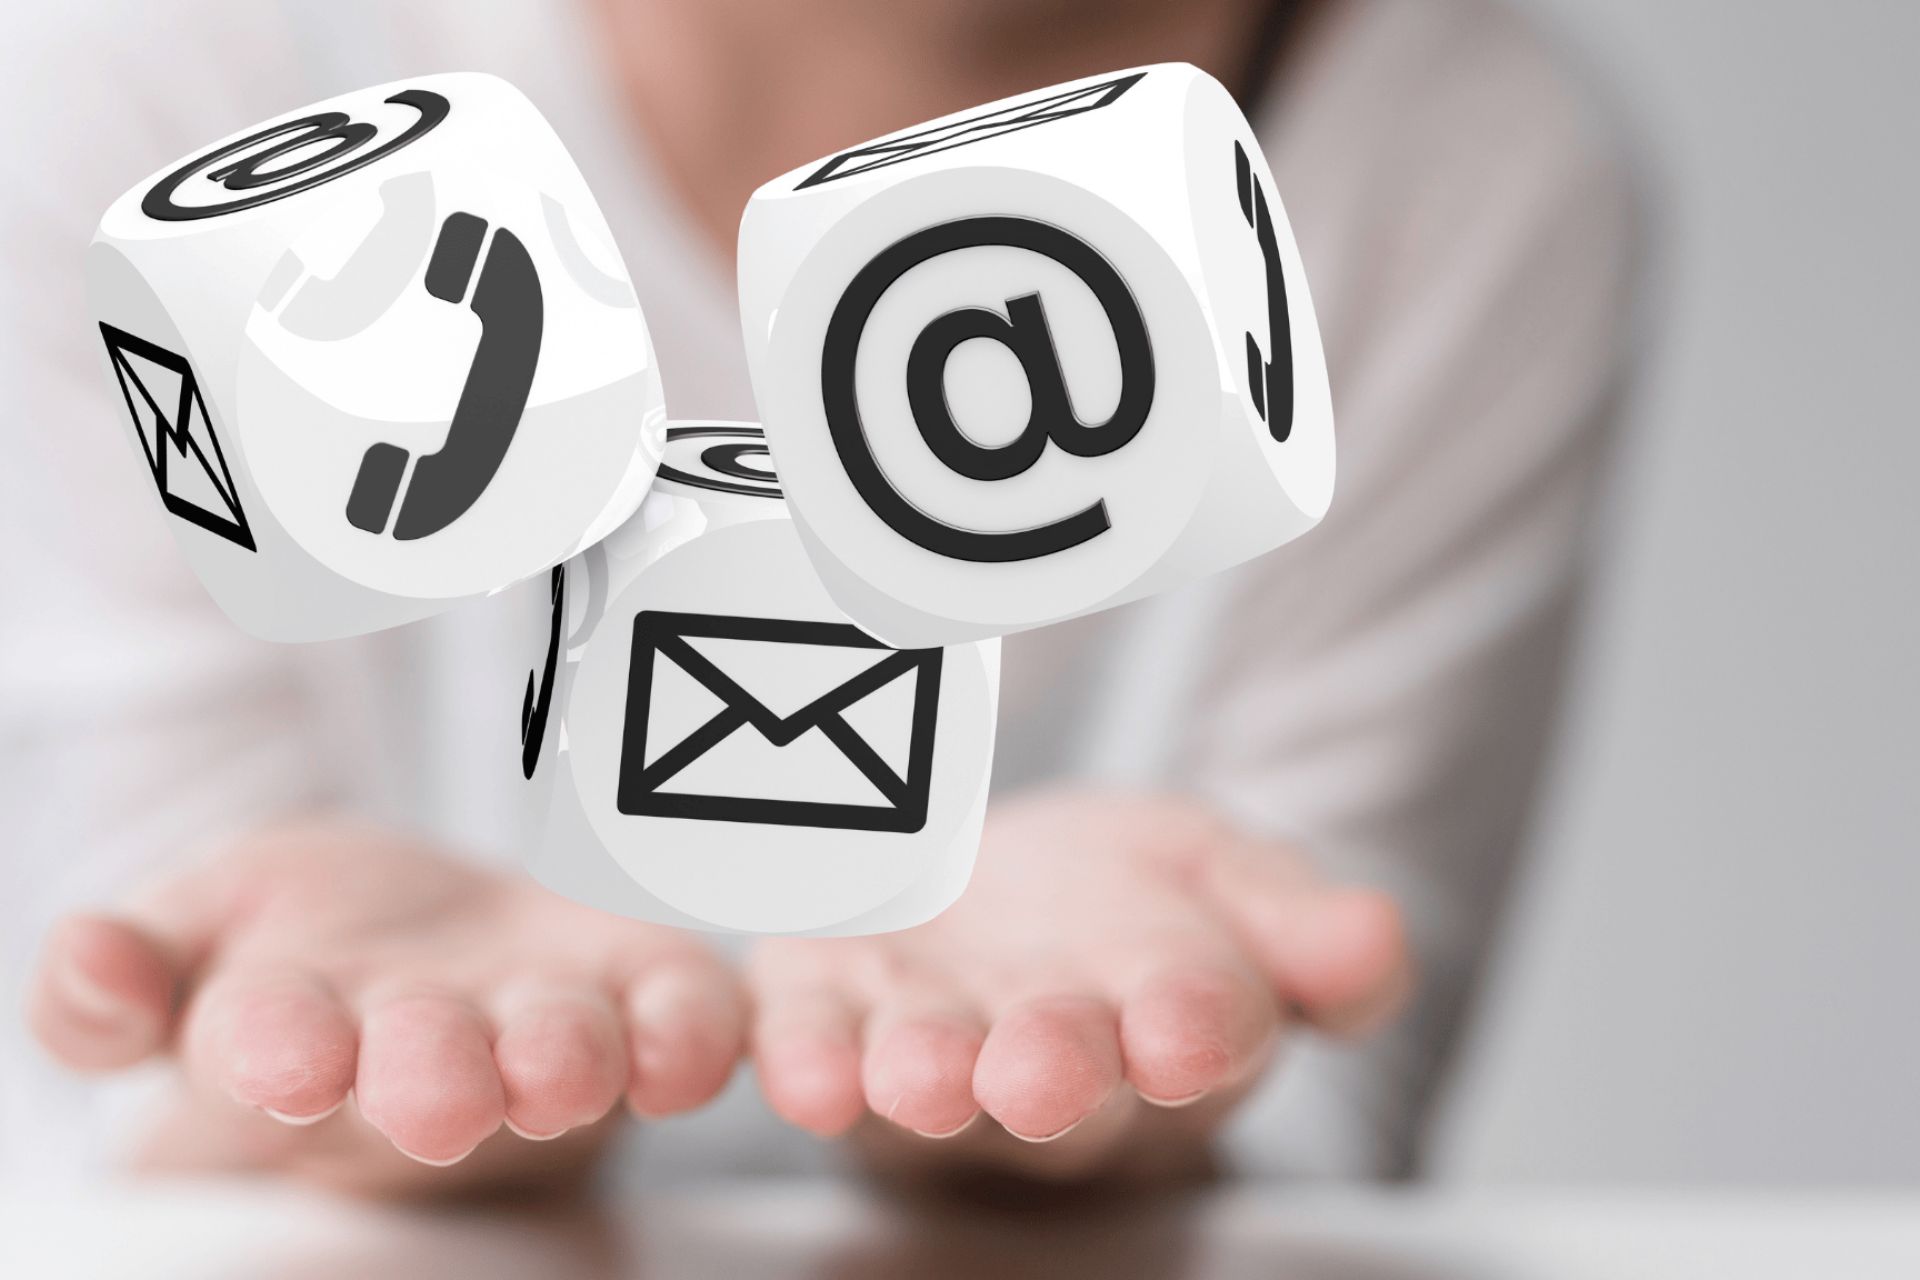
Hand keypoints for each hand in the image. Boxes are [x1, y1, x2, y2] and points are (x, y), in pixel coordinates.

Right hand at [28, 819, 744, 1196]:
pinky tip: (716, 1048)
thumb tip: (84, 963)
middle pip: (434, 1071)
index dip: (280, 1052)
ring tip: (559, 1063)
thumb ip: (126, 966)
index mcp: (303, 1041)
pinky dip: (705, 1034)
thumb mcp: (200, 926)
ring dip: (563, 1058)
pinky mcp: (651, 990)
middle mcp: (436, 1057)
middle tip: (437, 1083)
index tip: (288, 1055)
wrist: (440, 936)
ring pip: (564, 1054)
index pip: (278, 1050)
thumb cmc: (309, 947)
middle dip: (434, 1074)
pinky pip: (690, 1020)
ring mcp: (553, 1029)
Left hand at [745, 790, 1409, 1182]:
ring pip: (929, 1076)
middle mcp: (1049, 1065)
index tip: (1188, 1029)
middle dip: (1052, 1072)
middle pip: (1059, 1082)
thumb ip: (1297, 920)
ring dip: (918, 1076)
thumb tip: (1375, 941)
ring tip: (912, 1073)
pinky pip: (808, 1043)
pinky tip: (796, 1066)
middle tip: (1044, 1071)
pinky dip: (802, 1054)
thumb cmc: (1128, 910)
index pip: (1197, 1033)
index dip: (1195, 1031)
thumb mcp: (1227, 877)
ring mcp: (929, 1048)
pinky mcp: (827, 1012)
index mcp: (1170, 1027)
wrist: (999, 896)